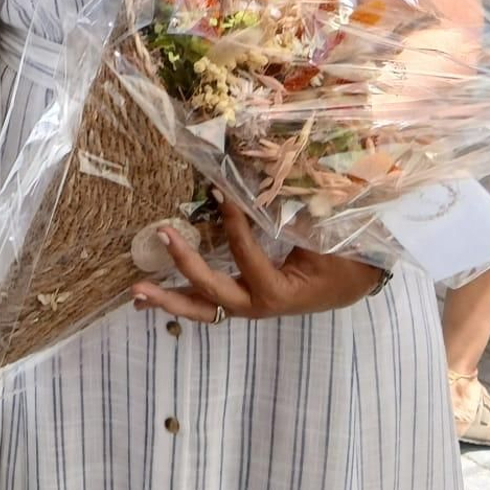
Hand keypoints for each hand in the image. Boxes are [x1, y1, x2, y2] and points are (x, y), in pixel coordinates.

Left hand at [131, 196, 386, 322]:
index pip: (247, 255)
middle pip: (212, 291)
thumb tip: (271, 181)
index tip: (218, 191)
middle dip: (185, 265)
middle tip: (163, 235)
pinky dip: (180, 298)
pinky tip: (148, 299)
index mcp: (279, 292)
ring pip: (202, 308)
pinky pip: (207, 303)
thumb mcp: (326, 239)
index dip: (233, 223)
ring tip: (136, 292)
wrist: (353, 284)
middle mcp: (258, 305)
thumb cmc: (344, 260)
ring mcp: (247, 306)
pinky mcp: (241, 300)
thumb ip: (296, 216)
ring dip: (169, 299)